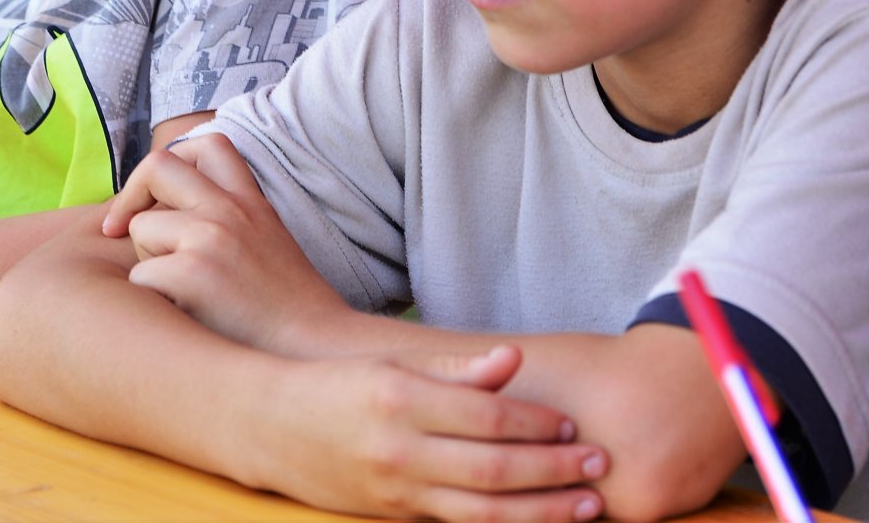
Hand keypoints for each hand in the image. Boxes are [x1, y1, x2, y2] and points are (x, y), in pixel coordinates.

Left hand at [107, 133, 346, 353]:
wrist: (315, 352)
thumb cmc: (284, 314)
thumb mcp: (266, 246)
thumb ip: (228, 222)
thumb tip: (160, 215)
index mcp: (250, 202)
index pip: (207, 144)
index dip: (173, 162)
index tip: (157, 198)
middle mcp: (229, 211)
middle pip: (157, 166)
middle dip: (131, 197)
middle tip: (118, 230)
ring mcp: (210, 238)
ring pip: (140, 229)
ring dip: (148, 262)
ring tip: (185, 295)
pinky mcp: (191, 273)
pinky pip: (139, 279)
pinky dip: (153, 303)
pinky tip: (187, 320)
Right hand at [255, 345, 606, 522]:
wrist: (268, 428)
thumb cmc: (337, 387)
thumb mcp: (391, 364)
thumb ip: (456, 368)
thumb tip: (514, 360)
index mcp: (401, 400)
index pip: (485, 416)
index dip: (535, 423)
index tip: (573, 422)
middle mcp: (399, 451)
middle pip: (493, 469)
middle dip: (553, 471)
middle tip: (599, 465)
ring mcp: (397, 492)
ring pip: (482, 513)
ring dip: (541, 512)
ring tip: (588, 508)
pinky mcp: (394, 518)